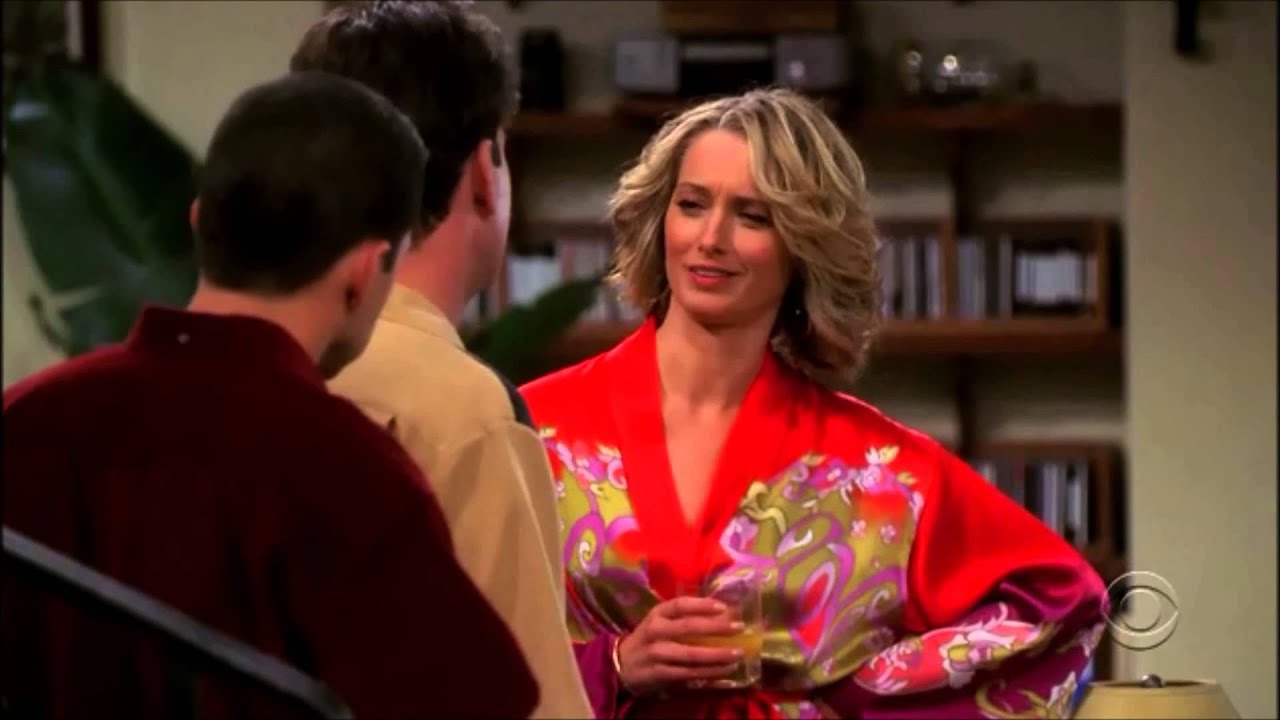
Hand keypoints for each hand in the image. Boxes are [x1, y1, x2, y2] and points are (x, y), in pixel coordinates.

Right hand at [617, 596, 743, 694]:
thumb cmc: (648, 640)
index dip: (702, 604)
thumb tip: (721, 613)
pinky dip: (708, 673)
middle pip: (689, 628)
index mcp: (657, 614)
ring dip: (717, 655)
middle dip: (716, 628)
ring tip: (737, 654)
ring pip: (692, 655)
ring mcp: (657, 653)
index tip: (723, 607)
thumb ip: (682, 618)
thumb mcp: (658, 622)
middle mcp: (656, 631)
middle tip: (738, 628)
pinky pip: (688, 673)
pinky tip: (723, 671)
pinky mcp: (659, 673)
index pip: (680, 605)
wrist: (620, 665)